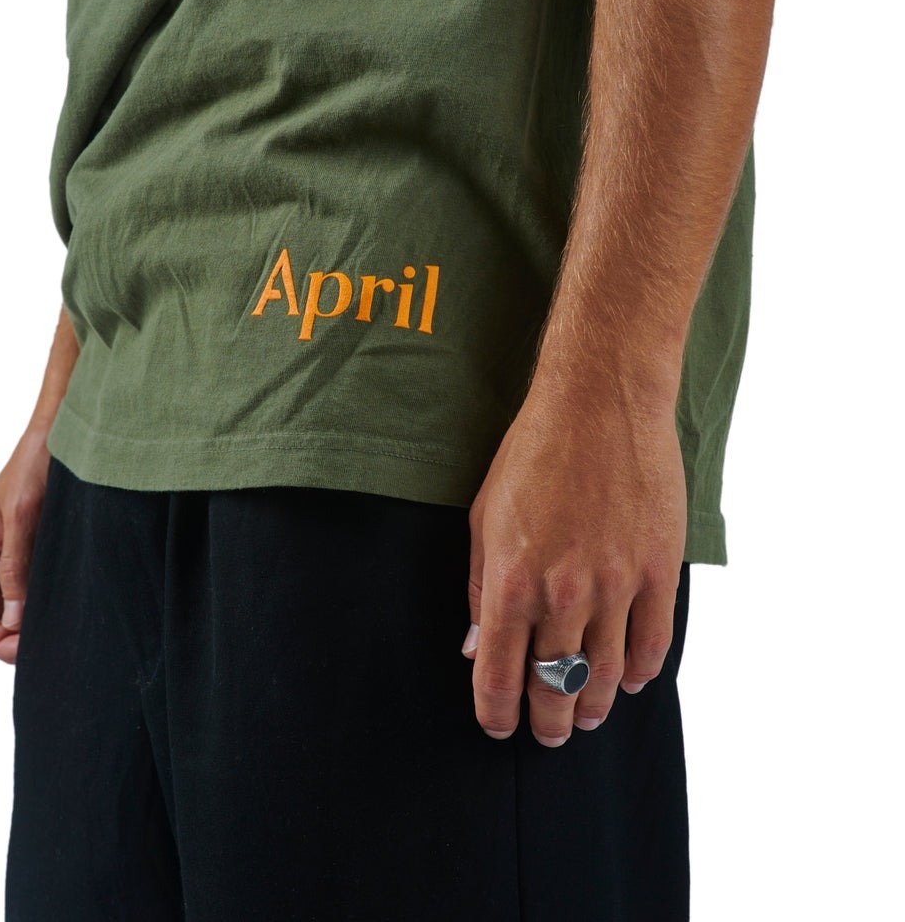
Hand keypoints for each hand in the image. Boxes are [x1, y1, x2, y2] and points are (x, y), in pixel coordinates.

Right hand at [0, 428, 51, 663]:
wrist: (63, 433)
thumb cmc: (35, 466)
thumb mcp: (21, 516)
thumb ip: (14, 566)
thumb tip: (13, 620)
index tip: (27, 652)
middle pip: (0, 620)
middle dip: (19, 639)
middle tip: (55, 647)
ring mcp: (24, 556)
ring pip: (24, 606)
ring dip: (39, 622)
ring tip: (68, 631)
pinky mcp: (48, 548)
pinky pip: (44, 586)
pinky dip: (54, 601)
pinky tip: (76, 605)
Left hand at [461, 374, 686, 744]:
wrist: (599, 403)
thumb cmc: (534, 452)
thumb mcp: (484, 517)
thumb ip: (480, 587)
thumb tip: (477, 646)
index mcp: (511, 581)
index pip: (499, 677)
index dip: (496, 713)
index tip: (498, 726)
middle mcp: (563, 594)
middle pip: (556, 688)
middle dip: (548, 720)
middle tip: (548, 733)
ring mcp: (615, 586)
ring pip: (607, 677)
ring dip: (595, 706)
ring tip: (588, 716)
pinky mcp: (657, 570)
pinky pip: (654, 644)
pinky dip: (642, 672)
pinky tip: (632, 679)